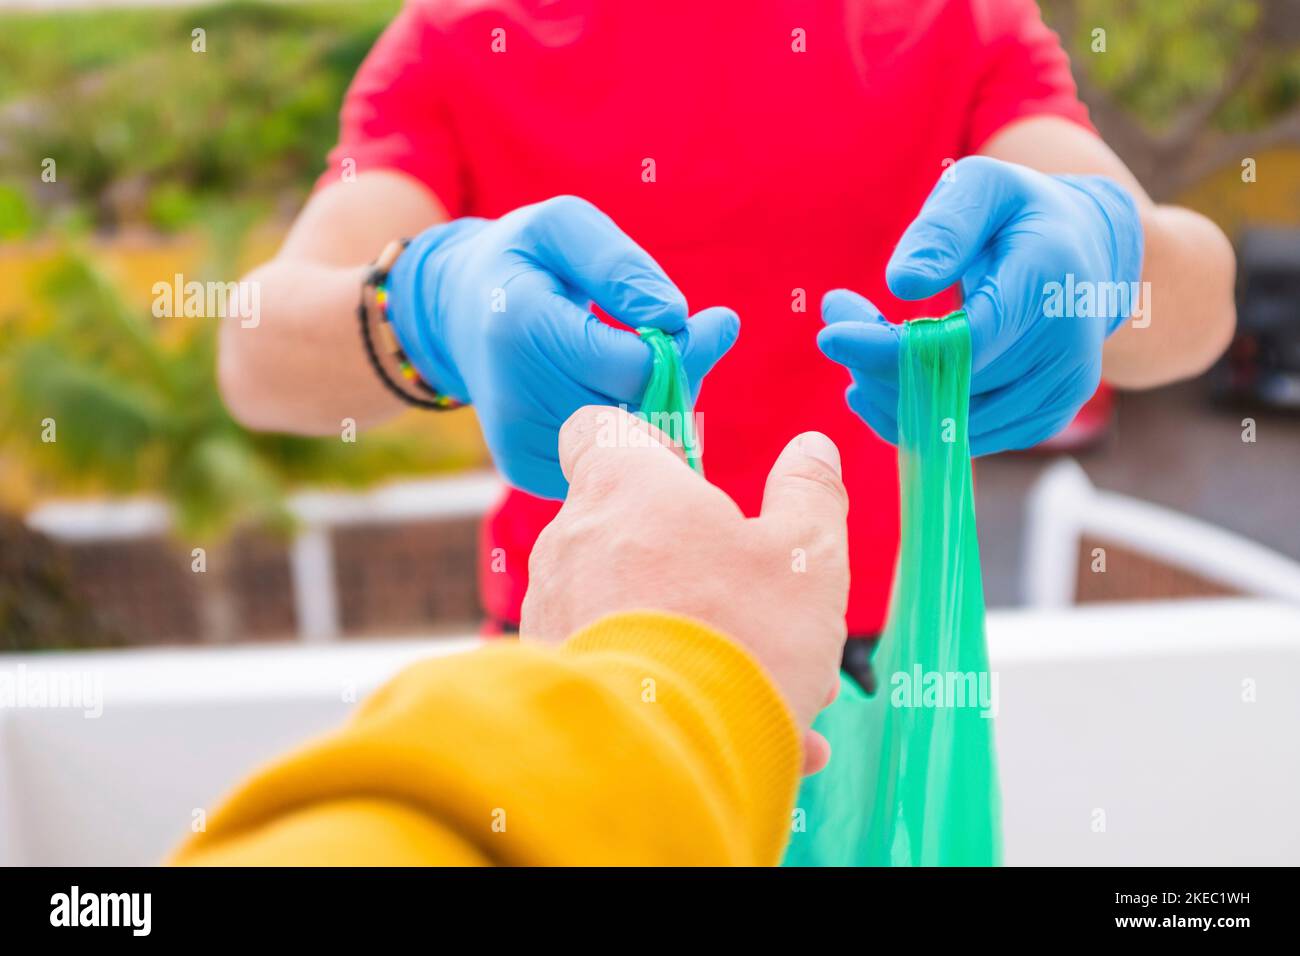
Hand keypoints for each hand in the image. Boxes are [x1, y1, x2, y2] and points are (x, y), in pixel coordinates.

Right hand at [387, 196, 739, 497]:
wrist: (459, 311)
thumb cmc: (524, 260)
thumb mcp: (563, 228)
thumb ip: (619, 265)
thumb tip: (673, 316)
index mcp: (521, 326)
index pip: (632, 368)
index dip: (684, 348)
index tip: (707, 321)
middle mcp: (514, 396)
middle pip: (636, 411)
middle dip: (674, 377)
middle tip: (679, 339)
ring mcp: (519, 442)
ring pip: (628, 445)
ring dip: (656, 406)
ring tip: (638, 360)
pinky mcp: (526, 468)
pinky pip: (606, 464)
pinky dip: (628, 433)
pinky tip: (612, 391)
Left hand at [521, 406, 849, 773]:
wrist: (661, 763)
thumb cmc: (739, 637)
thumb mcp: (807, 557)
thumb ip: (810, 494)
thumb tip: (812, 448)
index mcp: (625, 487)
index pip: (598, 428)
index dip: (645, 444)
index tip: (688, 480)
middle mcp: (571, 541)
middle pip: (631, 527)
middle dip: (700, 566)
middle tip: (766, 617)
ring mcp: (552, 611)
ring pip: (632, 606)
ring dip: (696, 636)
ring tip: (774, 695)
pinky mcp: (550, 676)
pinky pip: (617, 665)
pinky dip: (669, 689)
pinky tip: (743, 736)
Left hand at [818, 156, 1143, 454]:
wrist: (1086, 256)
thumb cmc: (1019, 215)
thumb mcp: (982, 188)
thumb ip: (944, 228)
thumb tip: (903, 284)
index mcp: (1048, 284)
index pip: (959, 343)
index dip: (888, 349)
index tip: (831, 335)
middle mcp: (1065, 350)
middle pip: (947, 388)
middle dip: (874, 362)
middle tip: (839, 320)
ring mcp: (1059, 395)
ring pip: (948, 423)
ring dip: (886, 391)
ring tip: (862, 341)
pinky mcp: (1044, 422)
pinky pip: (961, 438)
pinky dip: (911, 414)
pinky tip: (886, 376)